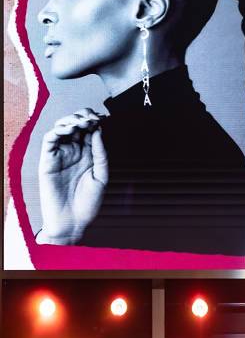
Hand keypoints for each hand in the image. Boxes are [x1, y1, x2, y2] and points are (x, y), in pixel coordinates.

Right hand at [37, 108, 107, 243]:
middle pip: (76, 125)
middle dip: (84, 116)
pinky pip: (49, 141)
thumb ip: (100, 153)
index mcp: (89, 153)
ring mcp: (61, 155)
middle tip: (92, 117)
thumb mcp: (101, 175)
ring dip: (71, 120)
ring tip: (82, 121)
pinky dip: (57, 131)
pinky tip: (69, 129)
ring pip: (61, 128)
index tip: (103, 118)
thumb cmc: (89, 201)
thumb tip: (98, 130)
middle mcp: (74, 151)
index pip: (90, 129)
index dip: (95, 120)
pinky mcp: (48, 161)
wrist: (74, 221)